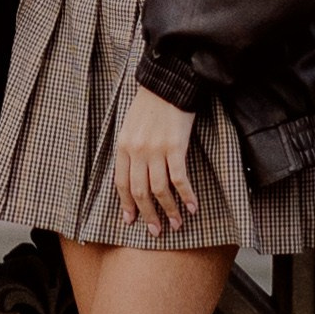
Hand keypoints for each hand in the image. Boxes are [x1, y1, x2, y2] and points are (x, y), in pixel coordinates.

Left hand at [111, 85, 197, 233]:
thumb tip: (133, 175)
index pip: (121, 183)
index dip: (126, 204)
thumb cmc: (150, 104)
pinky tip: (192, 206)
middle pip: (140, 191)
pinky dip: (186, 195)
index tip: (131, 221)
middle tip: (156, 231)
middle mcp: (137, 150)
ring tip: (176, 224)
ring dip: (169, 210)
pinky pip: (179, 178)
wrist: (168, 82)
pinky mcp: (175, 146)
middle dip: (148, 214)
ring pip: (159, 189)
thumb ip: (130, 150)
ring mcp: (156, 149)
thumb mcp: (130, 126)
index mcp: (123, 146)